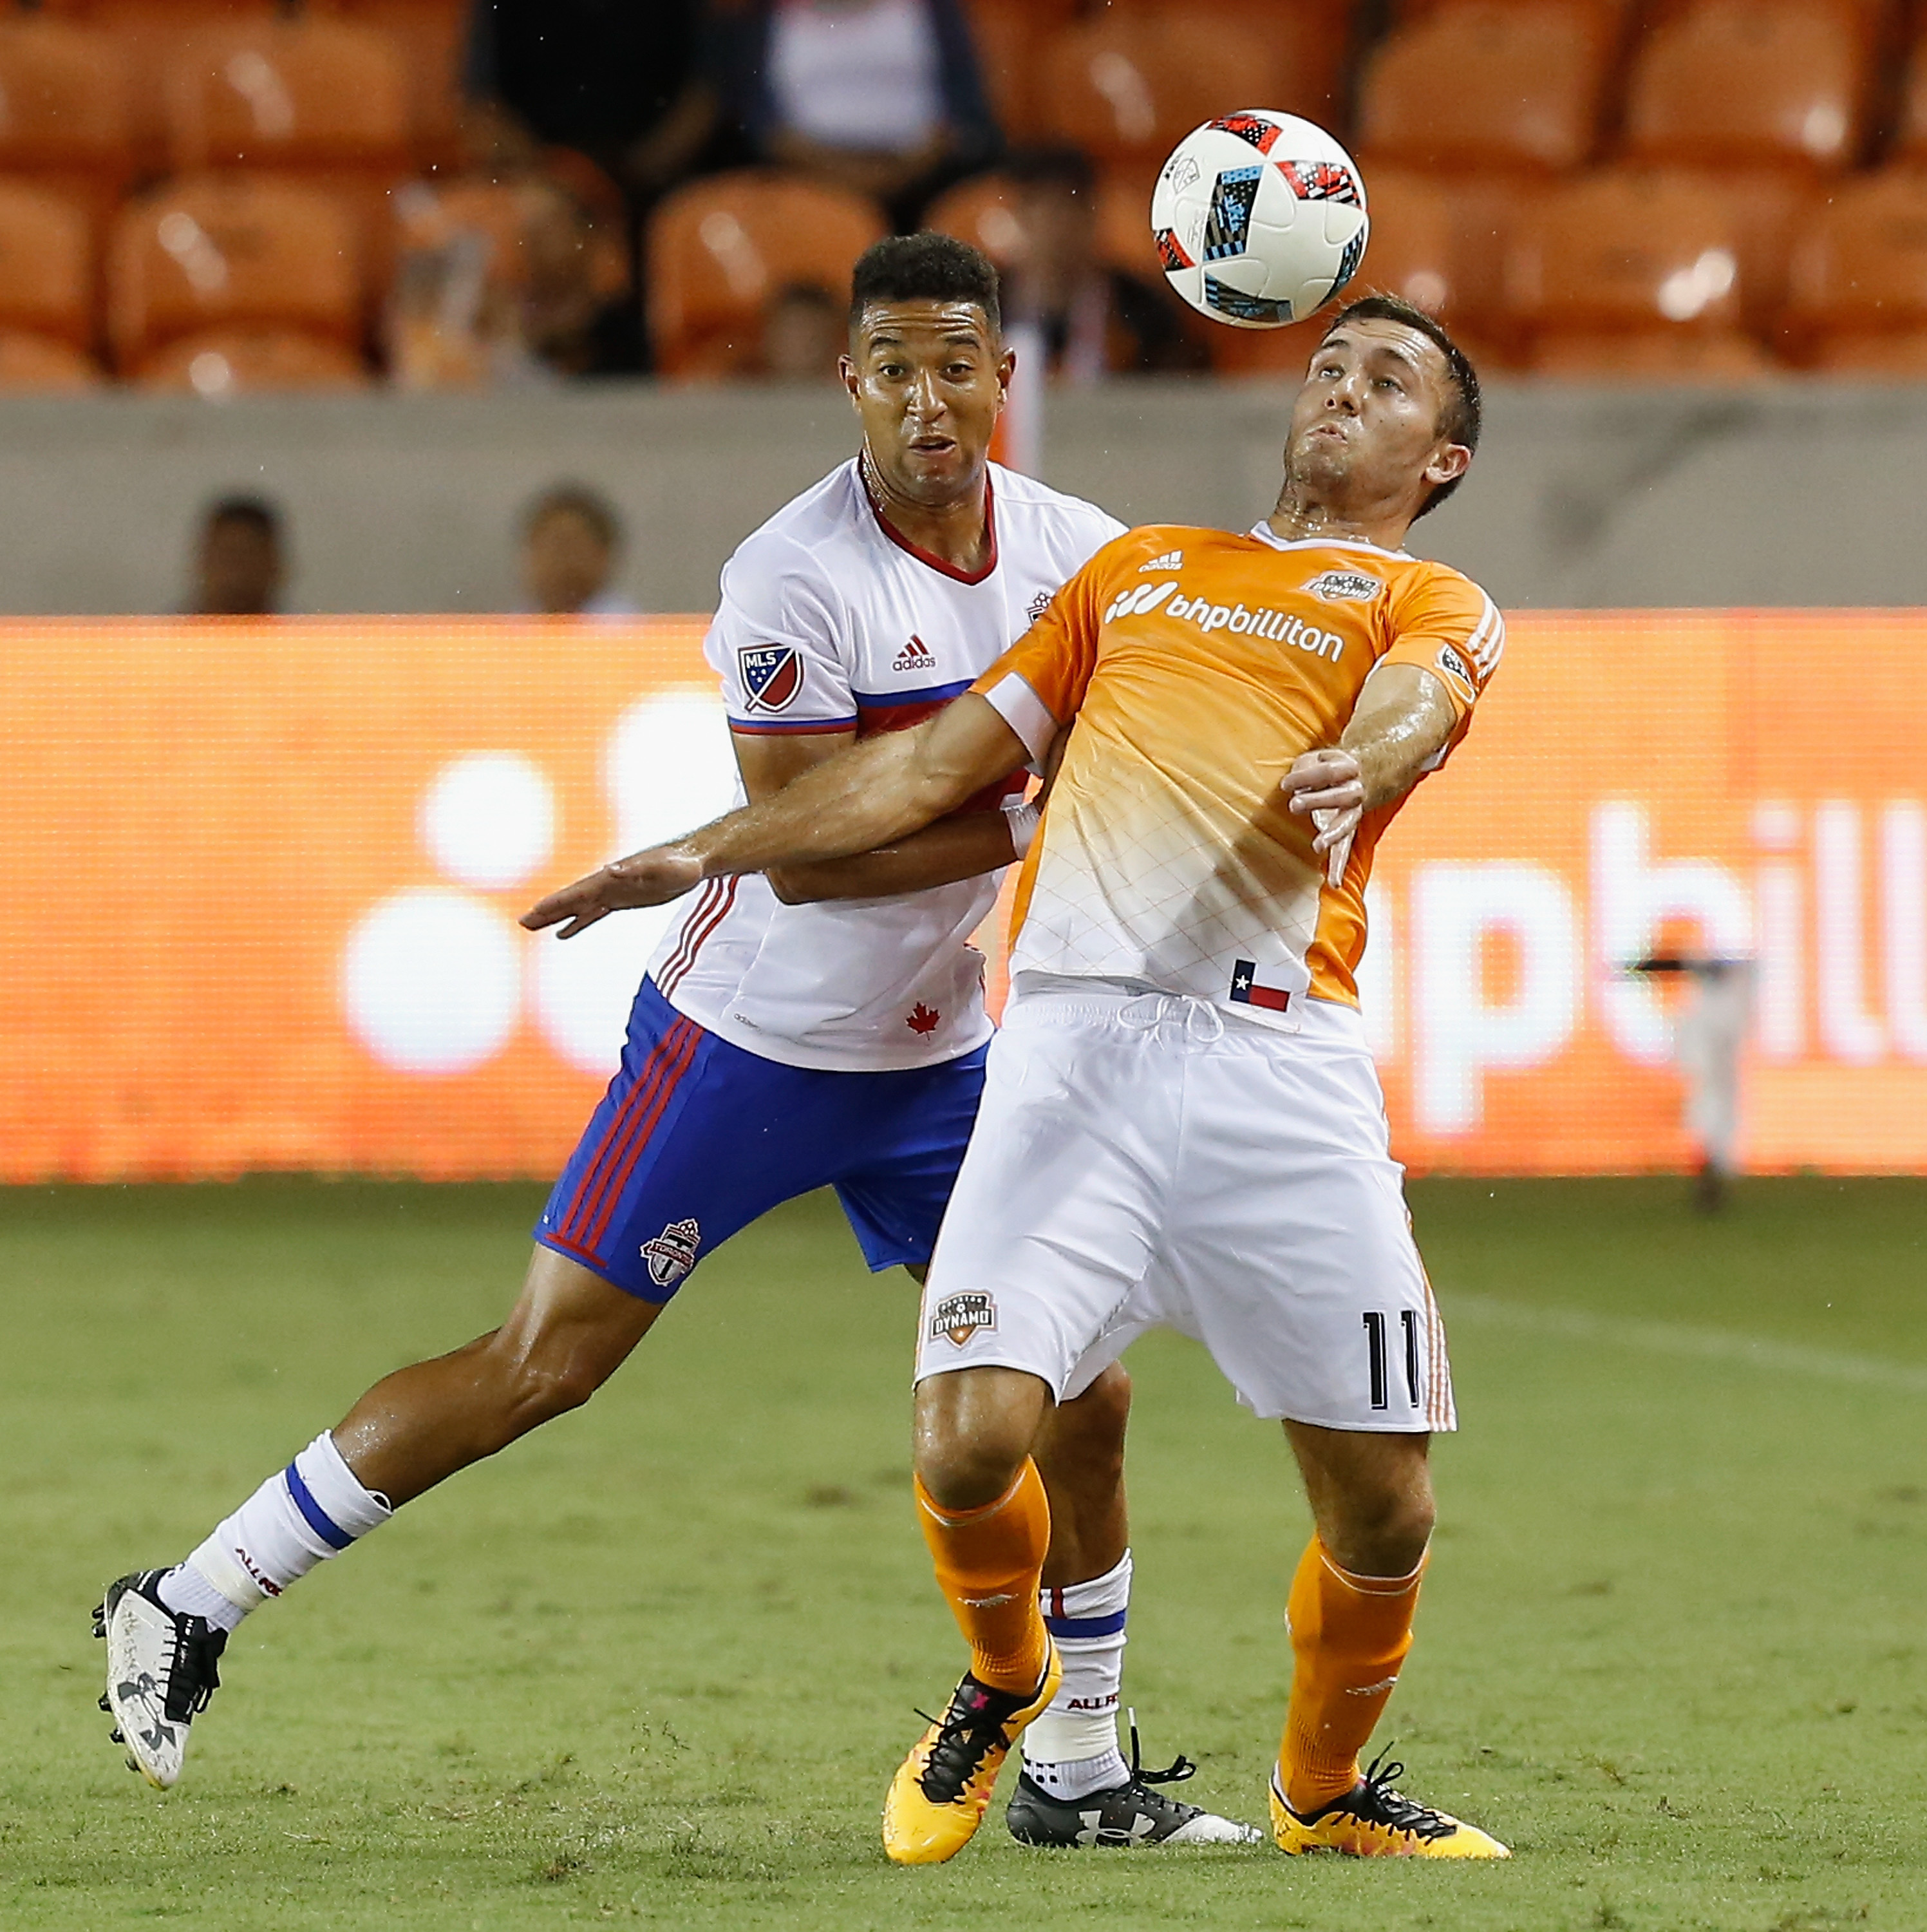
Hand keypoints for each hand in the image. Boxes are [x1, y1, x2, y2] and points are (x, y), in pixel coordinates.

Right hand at [520, 845, 705, 938]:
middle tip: (522, 922)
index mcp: (612, 878)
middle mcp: (608, 884)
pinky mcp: (623, 900)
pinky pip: (594, 914)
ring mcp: (614, 892)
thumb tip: (610, 870)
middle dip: (547, 910)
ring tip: (532, 925)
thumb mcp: (662, 868)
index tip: (534, 911)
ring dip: (556, 917)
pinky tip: (564, 932)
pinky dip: (578, 923)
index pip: (578, 892)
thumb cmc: (681, 864)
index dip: (556, 903)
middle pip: (571, 899)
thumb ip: (635, 870)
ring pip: (578, 907)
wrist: (694, 859)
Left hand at [1281, 748, 1363, 888]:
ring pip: (1346, 824)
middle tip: (1294, 805)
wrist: (1367, 772)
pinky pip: (1345, 848)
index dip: (1306, 777)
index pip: (1327, 772)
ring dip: (1331, 835)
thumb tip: (1292, 783)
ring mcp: (1354, 812)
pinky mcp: (1348, 829)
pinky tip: (1334, 883)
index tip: (1284, 784)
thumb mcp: (1317, 757)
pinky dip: (1339, 866)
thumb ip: (1305, 767)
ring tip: (1317, 846)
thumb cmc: (1331, 766)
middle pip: (1339, 797)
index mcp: (1349, 767)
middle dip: (1316, 800)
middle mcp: (1356, 791)